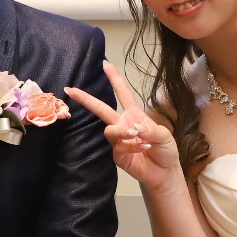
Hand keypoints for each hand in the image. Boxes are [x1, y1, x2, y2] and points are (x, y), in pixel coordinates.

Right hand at [66, 61, 182, 192]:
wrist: (165, 172)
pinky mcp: (118, 155)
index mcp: (134, 114)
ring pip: (109, 130)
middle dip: (86, 99)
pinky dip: (131, 147)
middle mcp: (123, 125)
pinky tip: (142, 149)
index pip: (123, 94)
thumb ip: (152, 130)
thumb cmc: (165, 150)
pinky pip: (118, 147)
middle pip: (101, 109)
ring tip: (135, 135)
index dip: (115, 79)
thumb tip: (135, 127)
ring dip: (121, 131)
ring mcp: (119, 140)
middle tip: (71, 90)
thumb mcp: (165, 136)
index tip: (105, 64)